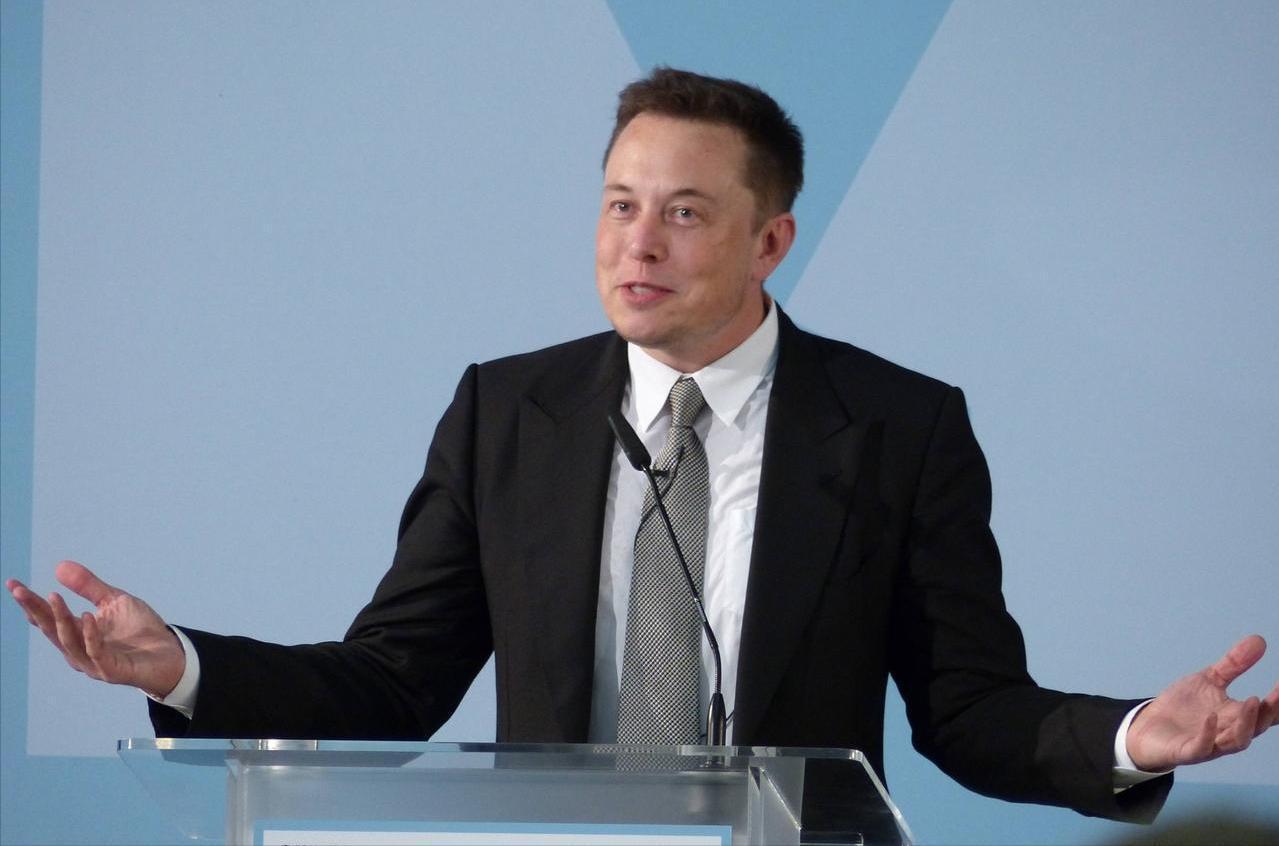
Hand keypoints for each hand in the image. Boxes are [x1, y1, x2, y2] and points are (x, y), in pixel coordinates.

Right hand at [6, 560, 185, 698]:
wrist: (170, 652)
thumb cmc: (141, 630)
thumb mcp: (114, 601)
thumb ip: (88, 586)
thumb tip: (59, 566)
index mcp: (78, 634)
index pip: (48, 617)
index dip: (30, 602)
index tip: (13, 584)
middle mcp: (79, 650)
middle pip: (51, 630)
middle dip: (34, 610)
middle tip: (19, 590)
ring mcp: (94, 663)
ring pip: (69, 642)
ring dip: (60, 619)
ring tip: (53, 596)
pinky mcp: (112, 670)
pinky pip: (96, 652)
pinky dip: (90, 635)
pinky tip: (88, 617)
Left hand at [1126, 634, 1277, 771]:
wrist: (1148, 728)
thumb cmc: (1183, 707)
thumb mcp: (1208, 680)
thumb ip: (1233, 664)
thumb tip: (1259, 640)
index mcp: (1236, 716)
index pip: (1265, 712)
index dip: (1278, 702)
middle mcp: (1228, 733)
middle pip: (1256, 727)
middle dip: (1268, 711)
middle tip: (1276, 694)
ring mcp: (1209, 744)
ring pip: (1237, 741)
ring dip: (1246, 723)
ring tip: (1251, 700)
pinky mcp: (1187, 751)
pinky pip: (1201, 747)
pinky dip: (1208, 733)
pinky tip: (1211, 717)